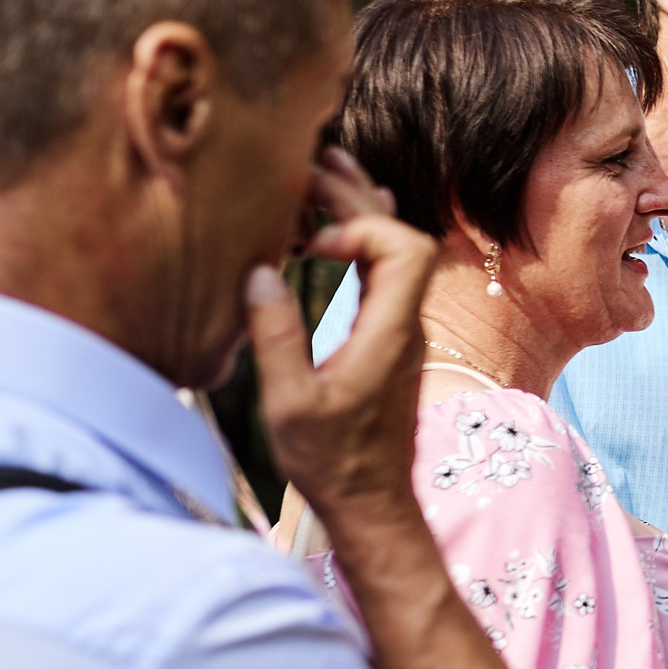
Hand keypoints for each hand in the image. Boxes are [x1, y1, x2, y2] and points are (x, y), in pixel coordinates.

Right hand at [247, 200, 439, 531]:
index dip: (365, 226)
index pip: (406, 250)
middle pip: (401, 238)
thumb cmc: (330, 463)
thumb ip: (276, 336)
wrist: (370, 503)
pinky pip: (384, 273)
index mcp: (388, 335)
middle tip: (311, 164)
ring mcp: (399, 330)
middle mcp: (404, 325)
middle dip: (357, 198)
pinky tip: (336, 222)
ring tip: (326, 170)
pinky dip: (360, 240)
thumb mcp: (288, 404)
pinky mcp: (387, 339)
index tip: (314, 241)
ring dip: (362, 211)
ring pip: (395, 251)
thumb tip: (260, 271)